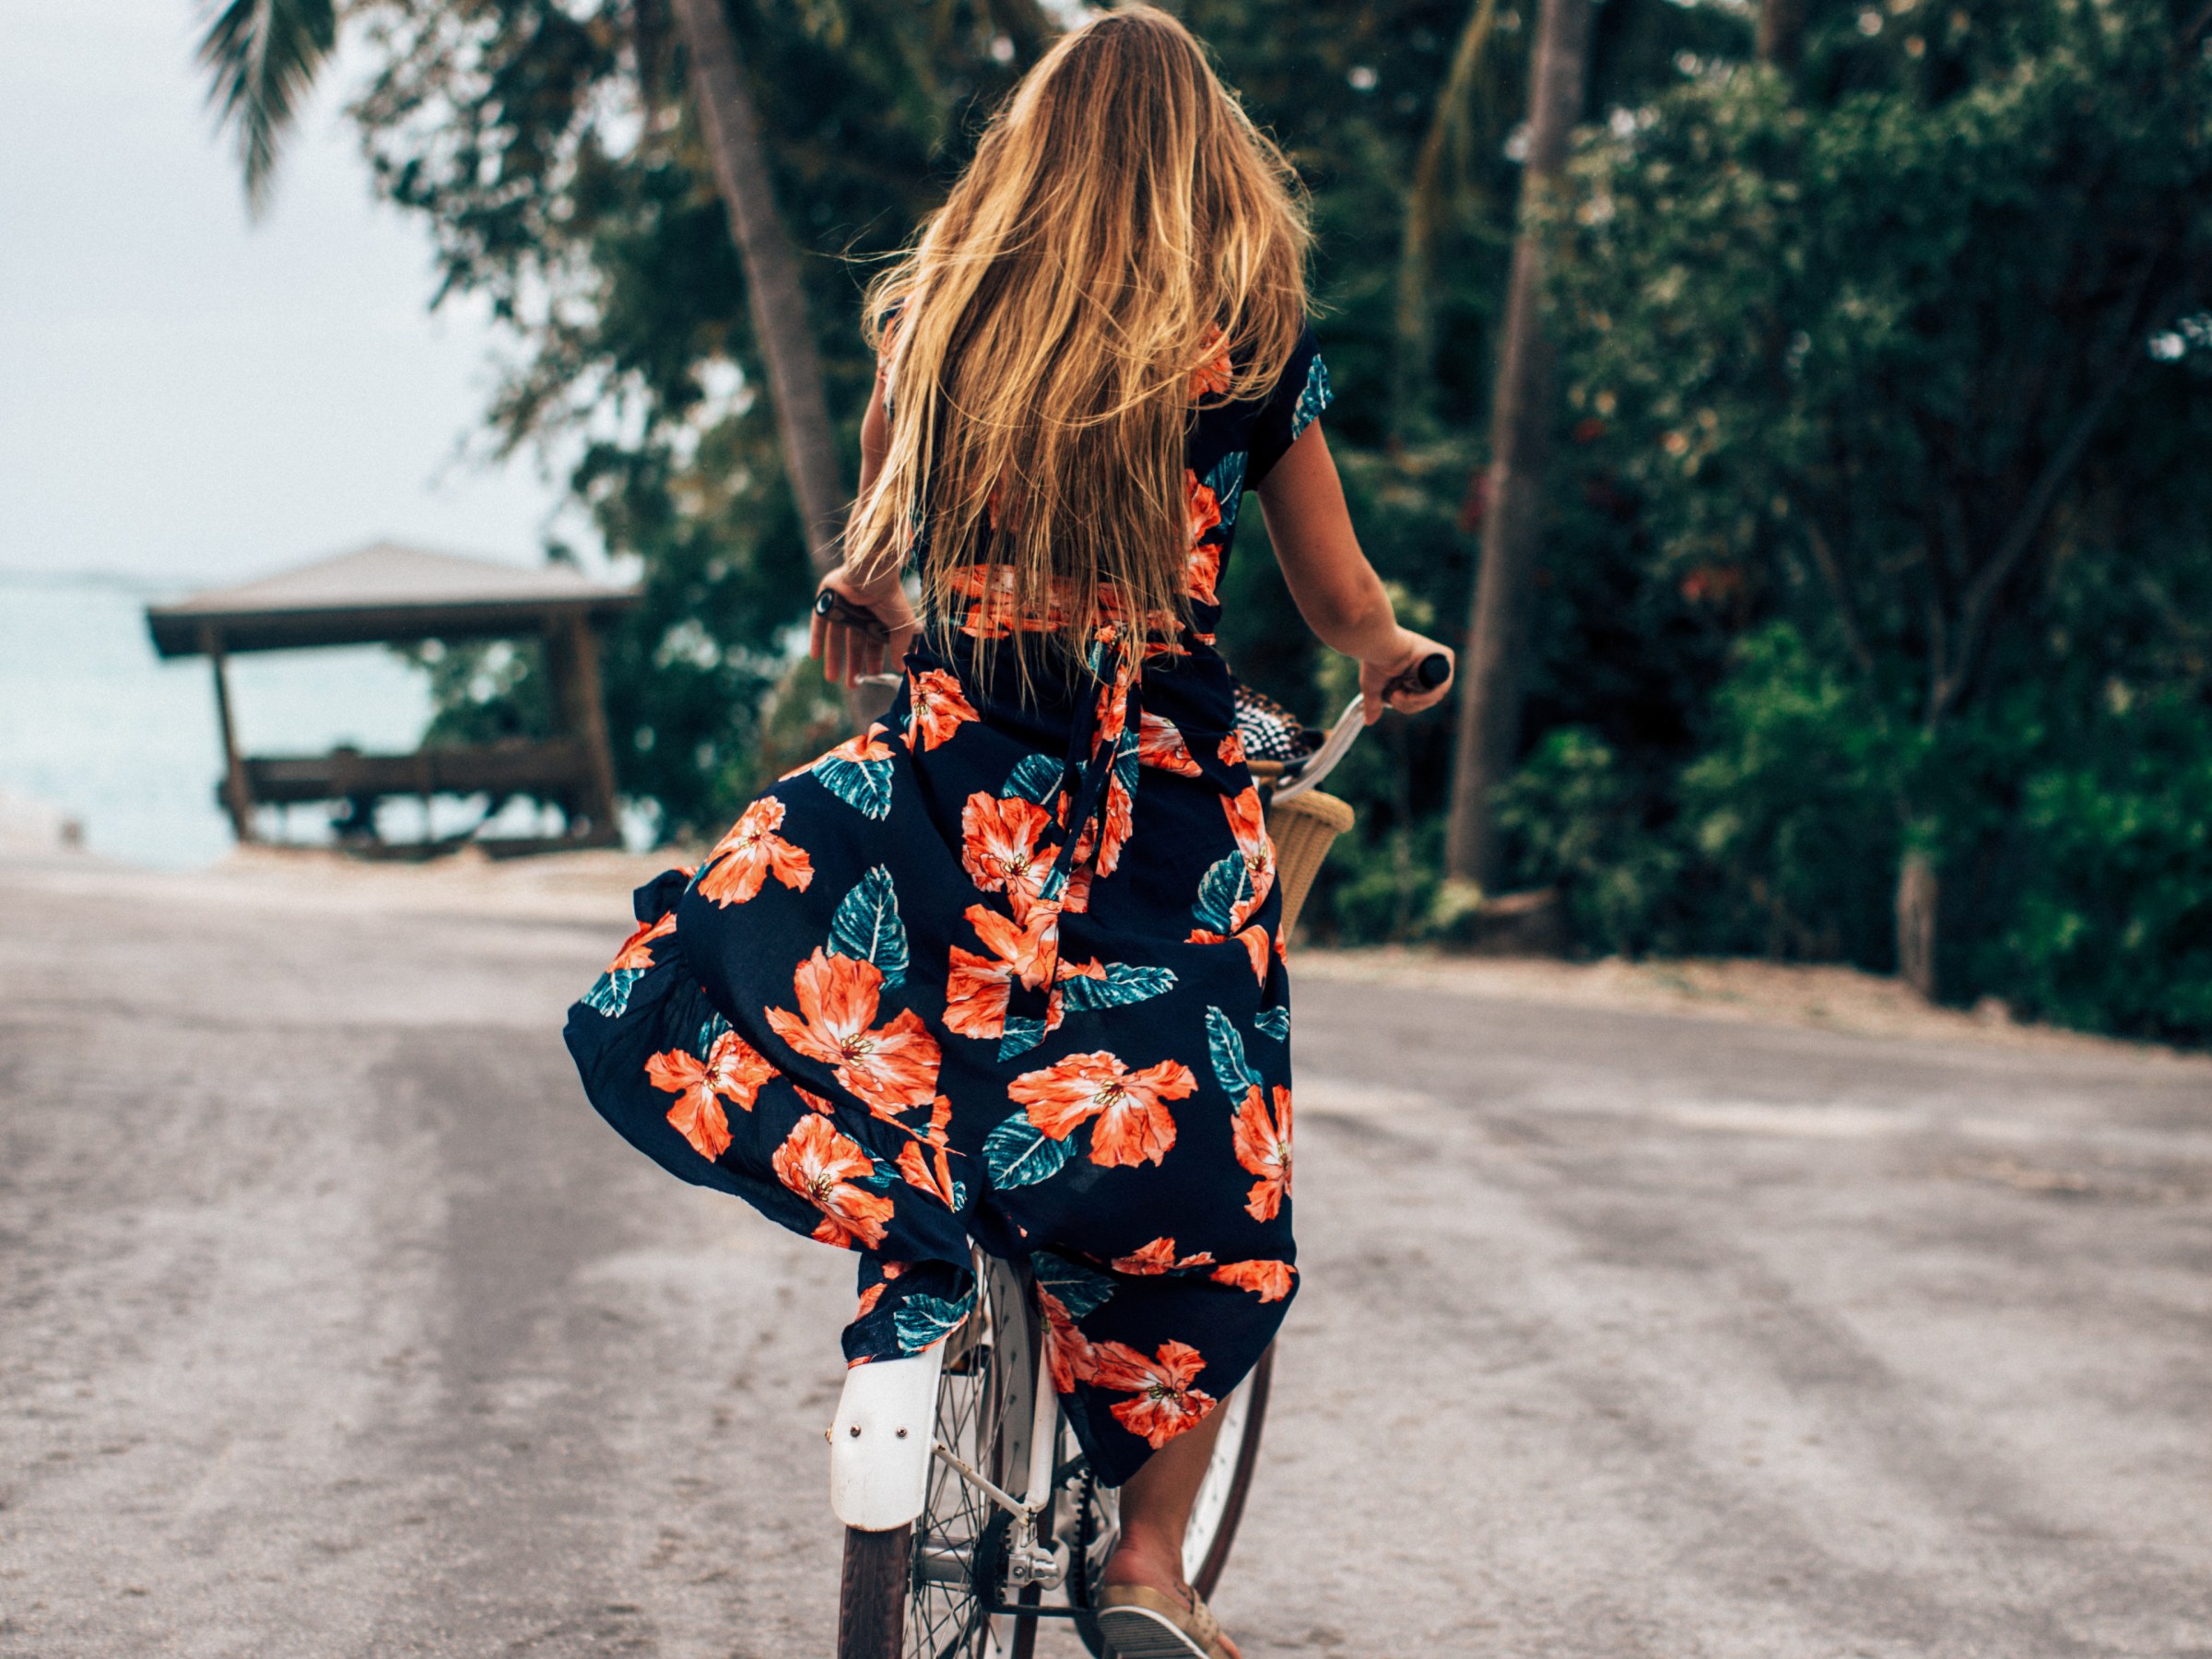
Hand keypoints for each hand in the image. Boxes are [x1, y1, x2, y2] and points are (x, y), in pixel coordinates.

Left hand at [810, 568, 917, 687]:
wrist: (870, 575)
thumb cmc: (890, 598)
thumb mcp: (900, 626)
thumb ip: (900, 647)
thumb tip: (901, 668)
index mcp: (878, 617)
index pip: (874, 642)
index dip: (873, 660)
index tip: (872, 676)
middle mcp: (860, 613)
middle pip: (854, 643)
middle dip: (853, 664)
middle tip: (852, 685)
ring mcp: (842, 607)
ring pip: (836, 637)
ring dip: (833, 658)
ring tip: (830, 678)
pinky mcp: (826, 601)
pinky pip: (819, 623)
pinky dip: (816, 639)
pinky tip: (814, 657)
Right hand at [1359, 629, 1454, 724]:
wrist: (1379, 645)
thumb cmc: (1374, 662)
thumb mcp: (1373, 688)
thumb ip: (1374, 704)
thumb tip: (1368, 722)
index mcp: (1414, 671)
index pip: (1420, 698)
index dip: (1407, 703)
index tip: (1393, 697)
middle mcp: (1427, 665)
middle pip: (1428, 699)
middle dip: (1408, 704)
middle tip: (1394, 696)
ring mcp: (1437, 660)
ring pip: (1434, 696)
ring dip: (1414, 701)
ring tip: (1397, 693)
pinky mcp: (1445, 655)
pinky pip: (1443, 686)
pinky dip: (1426, 696)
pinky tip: (1410, 692)